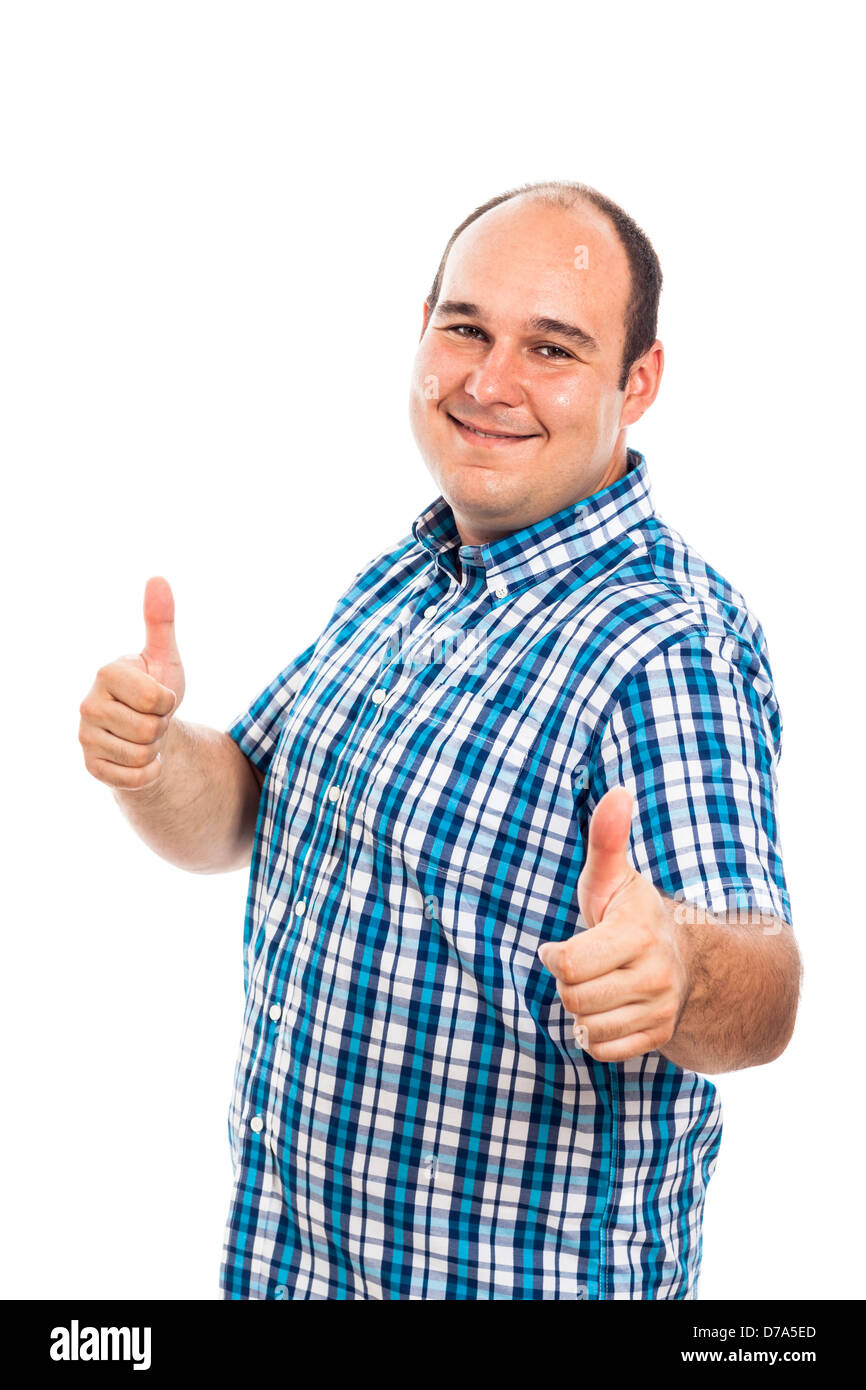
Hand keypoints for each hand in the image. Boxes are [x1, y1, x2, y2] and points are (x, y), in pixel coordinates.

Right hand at [78, 576, 184, 790]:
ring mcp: (85, 736)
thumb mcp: (164, 658)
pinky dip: (148, 773)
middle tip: (152, 719)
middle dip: (162, 727)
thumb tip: (158, 578)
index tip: (160, 696)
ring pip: (141, 755)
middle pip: (149, 729)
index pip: (157, 699)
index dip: (169, 701)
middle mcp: (88, 704)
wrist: (147, 732)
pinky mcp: (91, 766)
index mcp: (106, 673)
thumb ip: (161, 621)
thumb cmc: (156, 690)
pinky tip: (140, 759)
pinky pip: (133, 778)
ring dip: (154, 749)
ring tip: (144, 736)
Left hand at [537, 787, 691, 1061]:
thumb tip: (618, 791)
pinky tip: (607, 1008)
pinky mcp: (659, 1036)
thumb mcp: (612, 876)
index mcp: (639, 932)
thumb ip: (606, 838)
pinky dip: (595, 1033)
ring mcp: (661, 1008)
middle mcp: (656, 974)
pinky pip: (602, 1050)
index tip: (562, 946)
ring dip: (581, 1009)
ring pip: (587, 1027)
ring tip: (598, 984)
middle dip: (567, 982)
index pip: (570, 965)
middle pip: (574, 999)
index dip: (555, 956)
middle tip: (585, 964)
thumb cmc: (628, 912)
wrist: (685, 957)